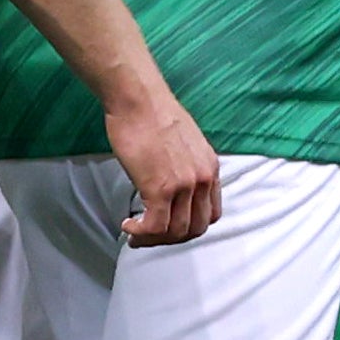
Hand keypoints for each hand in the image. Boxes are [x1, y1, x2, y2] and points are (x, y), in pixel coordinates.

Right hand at [105, 82, 220, 246]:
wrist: (139, 100)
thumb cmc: (151, 113)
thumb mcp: (183, 141)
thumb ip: (184, 163)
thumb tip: (169, 176)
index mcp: (210, 168)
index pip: (211, 213)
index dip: (189, 226)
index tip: (168, 225)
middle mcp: (203, 179)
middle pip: (195, 228)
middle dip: (171, 238)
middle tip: (148, 235)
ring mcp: (184, 185)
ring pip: (176, 231)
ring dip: (153, 238)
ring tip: (135, 233)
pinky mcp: (160, 188)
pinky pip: (155, 226)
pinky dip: (141, 232)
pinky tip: (128, 225)